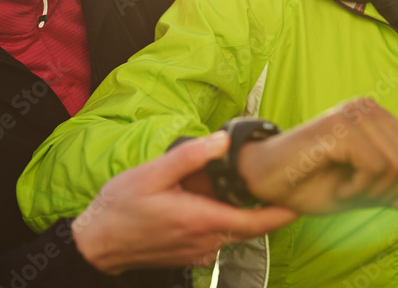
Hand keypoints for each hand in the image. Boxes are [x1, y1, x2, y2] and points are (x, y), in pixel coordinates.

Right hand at [72, 132, 297, 272]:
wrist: (97, 243)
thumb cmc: (121, 206)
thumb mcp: (152, 173)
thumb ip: (190, 156)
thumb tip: (222, 141)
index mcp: (200, 219)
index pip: (254, 223)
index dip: (281, 214)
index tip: (300, 202)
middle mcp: (204, 241)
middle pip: (249, 228)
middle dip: (267, 210)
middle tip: (278, 185)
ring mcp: (197, 252)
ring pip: (233, 233)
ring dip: (243, 214)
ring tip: (248, 187)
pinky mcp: (189, 256)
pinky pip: (217, 238)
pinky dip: (224, 221)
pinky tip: (215, 201)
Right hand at [238, 98, 397, 214]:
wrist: (264, 179)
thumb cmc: (311, 183)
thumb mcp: (364, 193)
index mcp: (379, 118)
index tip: (382, 200)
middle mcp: (369, 108)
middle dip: (394, 193)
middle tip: (361, 199)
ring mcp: (353, 114)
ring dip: (373, 192)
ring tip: (345, 191)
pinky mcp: (339, 127)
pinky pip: (374, 166)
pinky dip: (358, 189)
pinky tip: (337, 188)